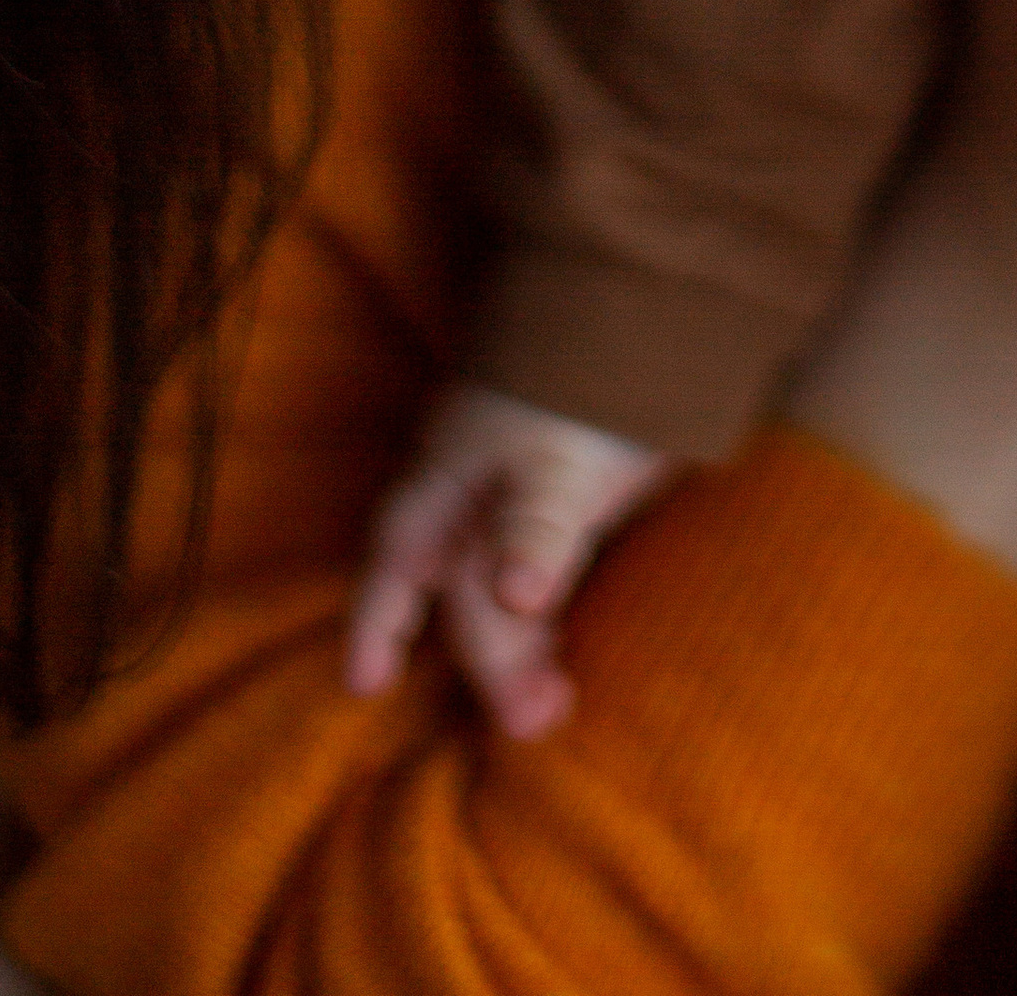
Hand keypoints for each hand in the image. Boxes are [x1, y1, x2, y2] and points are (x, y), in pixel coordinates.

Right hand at [344, 382, 669, 736]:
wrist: (651, 296)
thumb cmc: (584, 380)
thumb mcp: (556, 454)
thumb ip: (535, 525)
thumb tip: (517, 599)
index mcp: (452, 481)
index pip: (400, 565)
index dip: (378, 622)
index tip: (364, 684)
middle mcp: (475, 487)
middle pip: (464, 589)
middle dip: (490, 659)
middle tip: (535, 719)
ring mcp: (524, 483)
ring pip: (502, 582)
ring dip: (522, 643)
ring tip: (556, 700)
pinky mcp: (576, 482)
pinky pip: (546, 562)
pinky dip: (548, 609)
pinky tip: (567, 641)